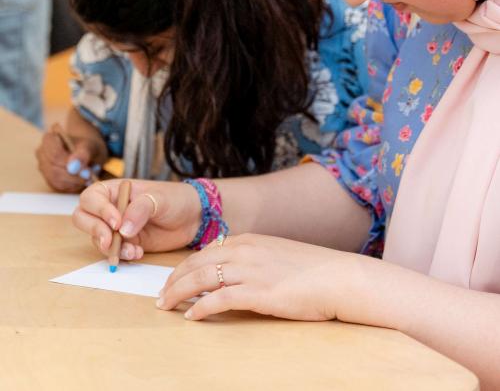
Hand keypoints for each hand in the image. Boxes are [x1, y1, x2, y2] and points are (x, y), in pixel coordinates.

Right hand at [36, 130, 101, 192]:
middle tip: (89, 176)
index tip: (85, 170)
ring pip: (55, 180)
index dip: (69, 165)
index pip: (54, 155)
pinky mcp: (48, 178)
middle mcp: (42, 152)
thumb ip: (83, 154)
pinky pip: (58, 186)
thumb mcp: (90, 146)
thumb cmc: (87, 146)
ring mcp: (43, 166)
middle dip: (73, 176)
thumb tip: (74, 166)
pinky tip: (82, 181)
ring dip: (74, 182)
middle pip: (53, 169)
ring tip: (88, 178)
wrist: (88, 152)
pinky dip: (72, 186)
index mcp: (50, 138)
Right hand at [72, 179, 201, 259]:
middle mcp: (111, 208)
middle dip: (94, 230)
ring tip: (133, 250)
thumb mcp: (160, 199)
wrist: (193, 218)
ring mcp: (116, 227)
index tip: (116, 222)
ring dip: (111, 247)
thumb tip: (122, 229)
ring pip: (96, 238)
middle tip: (109, 240)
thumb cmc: (176, 199)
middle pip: (83, 218)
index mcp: (115, 190)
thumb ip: (140, 209)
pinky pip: (113, 252)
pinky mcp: (126, 243)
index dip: (98, 211)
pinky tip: (138, 253)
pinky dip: (121, 255)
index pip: (91, 198)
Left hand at [157, 233, 358, 320]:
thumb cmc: (311, 270)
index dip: (185, 267)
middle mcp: (245, 251)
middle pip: (197, 263)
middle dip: (174, 280)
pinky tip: (192, 316)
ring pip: (202, 279)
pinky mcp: (258, 293)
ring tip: (167, 306)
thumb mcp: (276, 254)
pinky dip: (201, 307)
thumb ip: (253, 258)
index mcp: (248, 240)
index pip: (205, 252)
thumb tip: (234, 270)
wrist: (338, 278)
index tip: (174, 279)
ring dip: (180, 293)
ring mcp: (250, 271)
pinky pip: (219, 299)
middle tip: (161, 295)